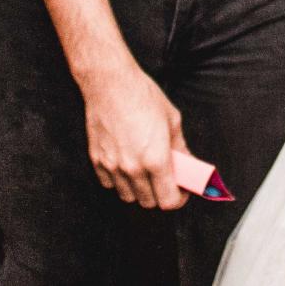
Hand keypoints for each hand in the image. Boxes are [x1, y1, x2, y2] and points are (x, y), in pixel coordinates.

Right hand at [81, 63, 188, 209]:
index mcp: (156, 159)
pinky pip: (109, 185)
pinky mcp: (97, 161)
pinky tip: (126, 164)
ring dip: (139, 190)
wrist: (109, 83)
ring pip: (128, 197)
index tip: (181, 191)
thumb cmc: (142, 95)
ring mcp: (113, 166)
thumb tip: (187, 164)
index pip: (169, 201)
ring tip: (144, 171)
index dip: (178, 199)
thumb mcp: (171, 119)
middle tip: (164, 178)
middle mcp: (133, 168)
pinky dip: (119, 181)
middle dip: (160, 194)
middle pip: (149, 202)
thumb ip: (180, 147)